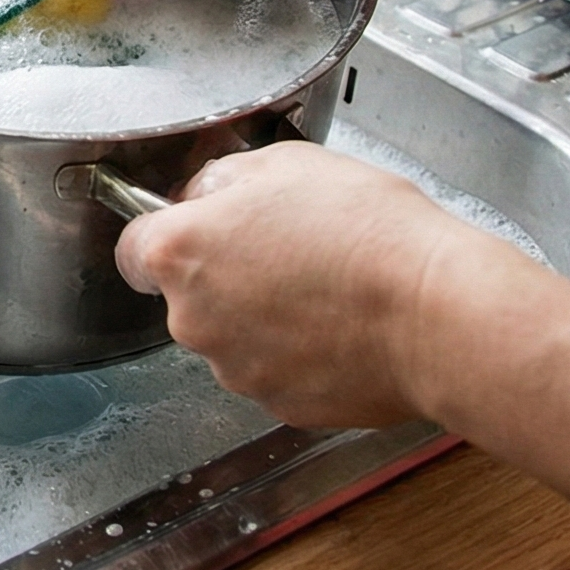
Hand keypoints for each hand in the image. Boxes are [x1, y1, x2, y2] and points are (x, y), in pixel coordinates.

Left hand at [113, 142, 533, 427]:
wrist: (434, 311)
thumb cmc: (368, 232)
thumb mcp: (286, 163)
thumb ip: (224, 180)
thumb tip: (207, 194)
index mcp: (179, 253)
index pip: (134, 250)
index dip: (169, 235)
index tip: (200, 231)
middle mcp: (192, 319)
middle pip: (189, 297)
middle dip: (227, 278)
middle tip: (290, 252)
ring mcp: (235, 370)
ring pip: (234, 338)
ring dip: (265, 319)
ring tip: (329, 291)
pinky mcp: (281, 406)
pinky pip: (278, 374)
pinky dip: (302, 356)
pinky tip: (344, 329)